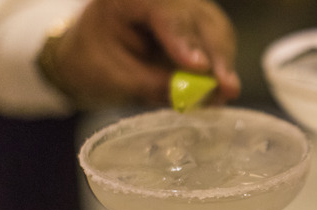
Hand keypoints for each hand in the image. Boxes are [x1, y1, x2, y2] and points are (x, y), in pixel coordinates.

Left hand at [45, 0, 239, 108]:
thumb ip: (153, 83)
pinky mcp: (196, 25)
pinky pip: (217, 42)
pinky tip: (219, 89)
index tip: (199, 66)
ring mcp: (183, 8)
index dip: (184, 40)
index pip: (165, 12)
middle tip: (227, 88)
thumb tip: (195, 93)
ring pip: (216, 29)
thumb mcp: (113, 76)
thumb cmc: (93, 62)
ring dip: (223, 63)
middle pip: (200, 19)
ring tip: (224, 93)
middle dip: (217, 55)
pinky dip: (220, 67)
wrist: (89, 55)